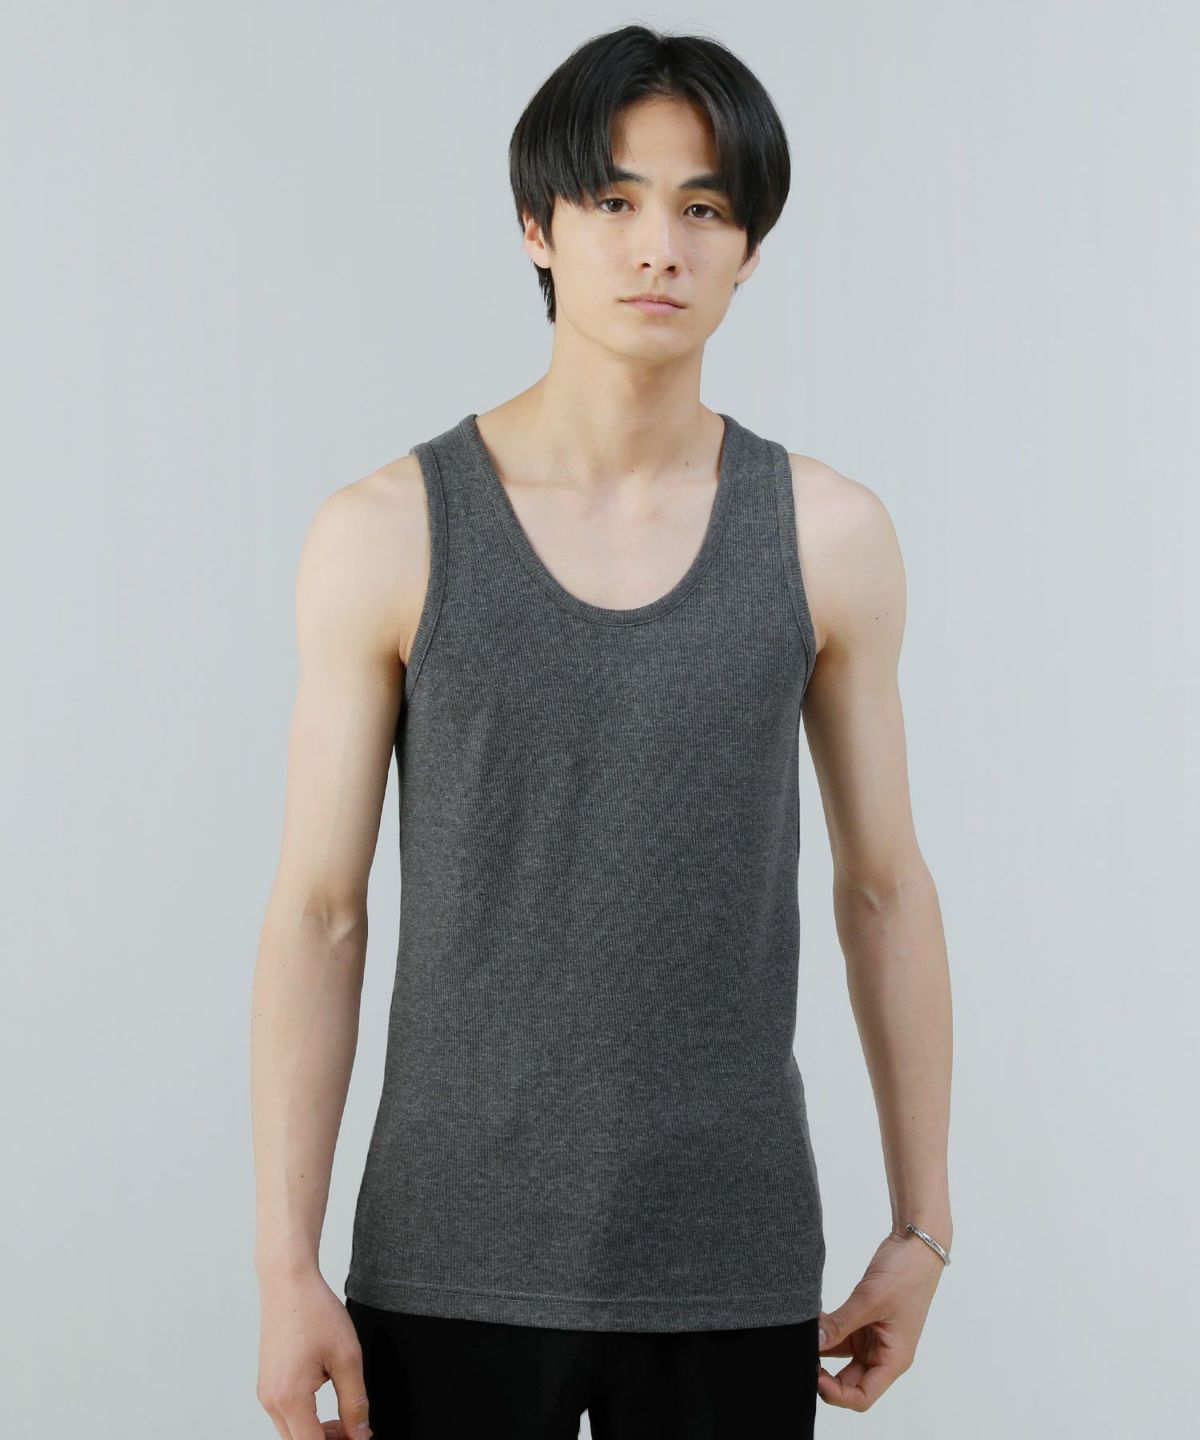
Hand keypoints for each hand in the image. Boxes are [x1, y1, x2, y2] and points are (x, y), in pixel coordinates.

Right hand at [256, 1267, 371, 1438]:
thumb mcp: (347, 1357)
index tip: (359, 1437)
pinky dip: (306, 1419)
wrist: (288, 1282)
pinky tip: (326, 1406)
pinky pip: (286, 1415)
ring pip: (291, 1432)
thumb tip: (360, 1435)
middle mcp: (271, 1401)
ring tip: (345, 1420)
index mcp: (290, 1398)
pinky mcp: (267, 1383)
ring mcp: (266, 1392)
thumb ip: (355, 1402)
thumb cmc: (315, 1311)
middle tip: (356, 1432)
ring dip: (316, 1434)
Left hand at [814, 1229, 945, 1411]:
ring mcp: (873, 1339)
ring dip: (822, 1350)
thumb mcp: (870, 1300)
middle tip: (800, 1356)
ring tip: (801, 1336)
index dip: (838, 1394)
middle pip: (849, 1381)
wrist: (915, 1245)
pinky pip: (840, 1335)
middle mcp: (883, 1354)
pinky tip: (809, 1319)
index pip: (863, 1396)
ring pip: (841, 1357)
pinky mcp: (864, 1322)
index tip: (815, 1377)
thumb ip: (840, 1324)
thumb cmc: (906, 1275)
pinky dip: (825, 1330)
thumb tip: (812, 1343)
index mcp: (893, 1359)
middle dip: (824, 1375)